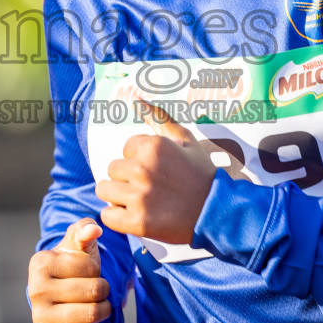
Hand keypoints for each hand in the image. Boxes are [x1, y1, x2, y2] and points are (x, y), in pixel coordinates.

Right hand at [28, 218, 112, 322]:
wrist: (59, 297)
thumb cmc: (72, 266)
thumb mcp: (78, 245)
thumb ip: (86, 229)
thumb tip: (94, 230)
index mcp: (40, 263)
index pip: (91, 267)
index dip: (97, 269)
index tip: (86, 272)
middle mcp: (34, 291)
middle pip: (94, 291)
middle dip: (104, 290)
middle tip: (98, 290)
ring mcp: (37, 317)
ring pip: (91, 315)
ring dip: (103, 310)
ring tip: (97, 305)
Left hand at [95, 103, 217, 244]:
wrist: (218, 211)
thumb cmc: (201, 174)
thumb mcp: (185, 140)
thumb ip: (159, 118)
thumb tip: (137, 100)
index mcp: (152, 146)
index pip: (126, 149)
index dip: (140, 159)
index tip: (157, 170)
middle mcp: (142, 169)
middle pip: (113, 169)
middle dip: (128, 177)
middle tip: (151, 187)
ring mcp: (139, 197)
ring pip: (104, 190)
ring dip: (119, 196)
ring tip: (141, 201)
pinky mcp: (138, 222)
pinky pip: (108, 215)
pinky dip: (118, 217)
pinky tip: (137, 215)